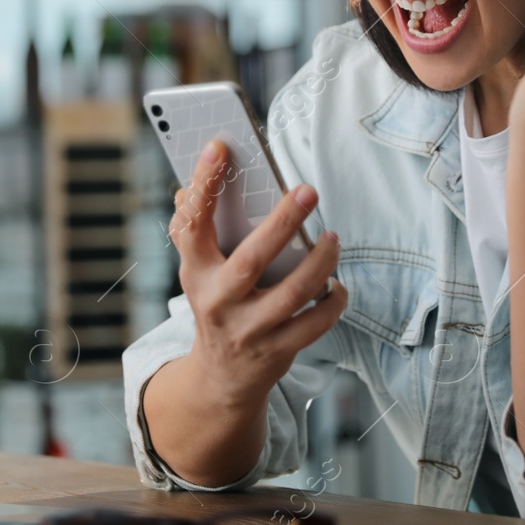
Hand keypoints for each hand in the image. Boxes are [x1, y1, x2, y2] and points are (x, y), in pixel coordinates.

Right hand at [168, 138, 345, 410]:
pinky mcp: (277, 351)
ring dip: (320, 263)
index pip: (192, 223)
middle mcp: (218, 301)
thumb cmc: (217, 306)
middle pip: (252, 259)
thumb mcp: (199, 272)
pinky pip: (314, 323)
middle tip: (308, 190)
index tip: (220, 147)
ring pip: (292, 294)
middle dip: (282, 223)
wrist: (221, 378)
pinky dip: (333, 302)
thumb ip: (194, 232)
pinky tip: (338, 285)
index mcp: (196, 272)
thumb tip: (186, 190)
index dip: (203, 184)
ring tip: (333, 239)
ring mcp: (248, 329)